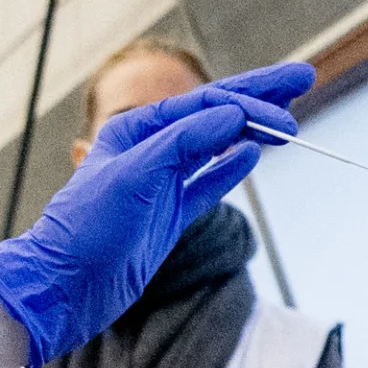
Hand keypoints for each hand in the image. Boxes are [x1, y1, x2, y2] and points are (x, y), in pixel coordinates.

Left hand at [0, 64, 311, 364]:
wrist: (64, 288)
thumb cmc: (87, 229)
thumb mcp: (134, 176)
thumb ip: (184, 143)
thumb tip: (233, 114)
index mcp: (136, 129)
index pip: (204, 103)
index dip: (250, 98)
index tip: (288, 105)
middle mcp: (150, 148)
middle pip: (215, 114)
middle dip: (259, 97)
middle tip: (303, 78)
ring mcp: (161, 182)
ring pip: (217, 145)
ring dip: (252, 130)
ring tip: (289, 121)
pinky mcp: (168, 215)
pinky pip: (208, 183)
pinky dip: (233, 168)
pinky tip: (256, 155)